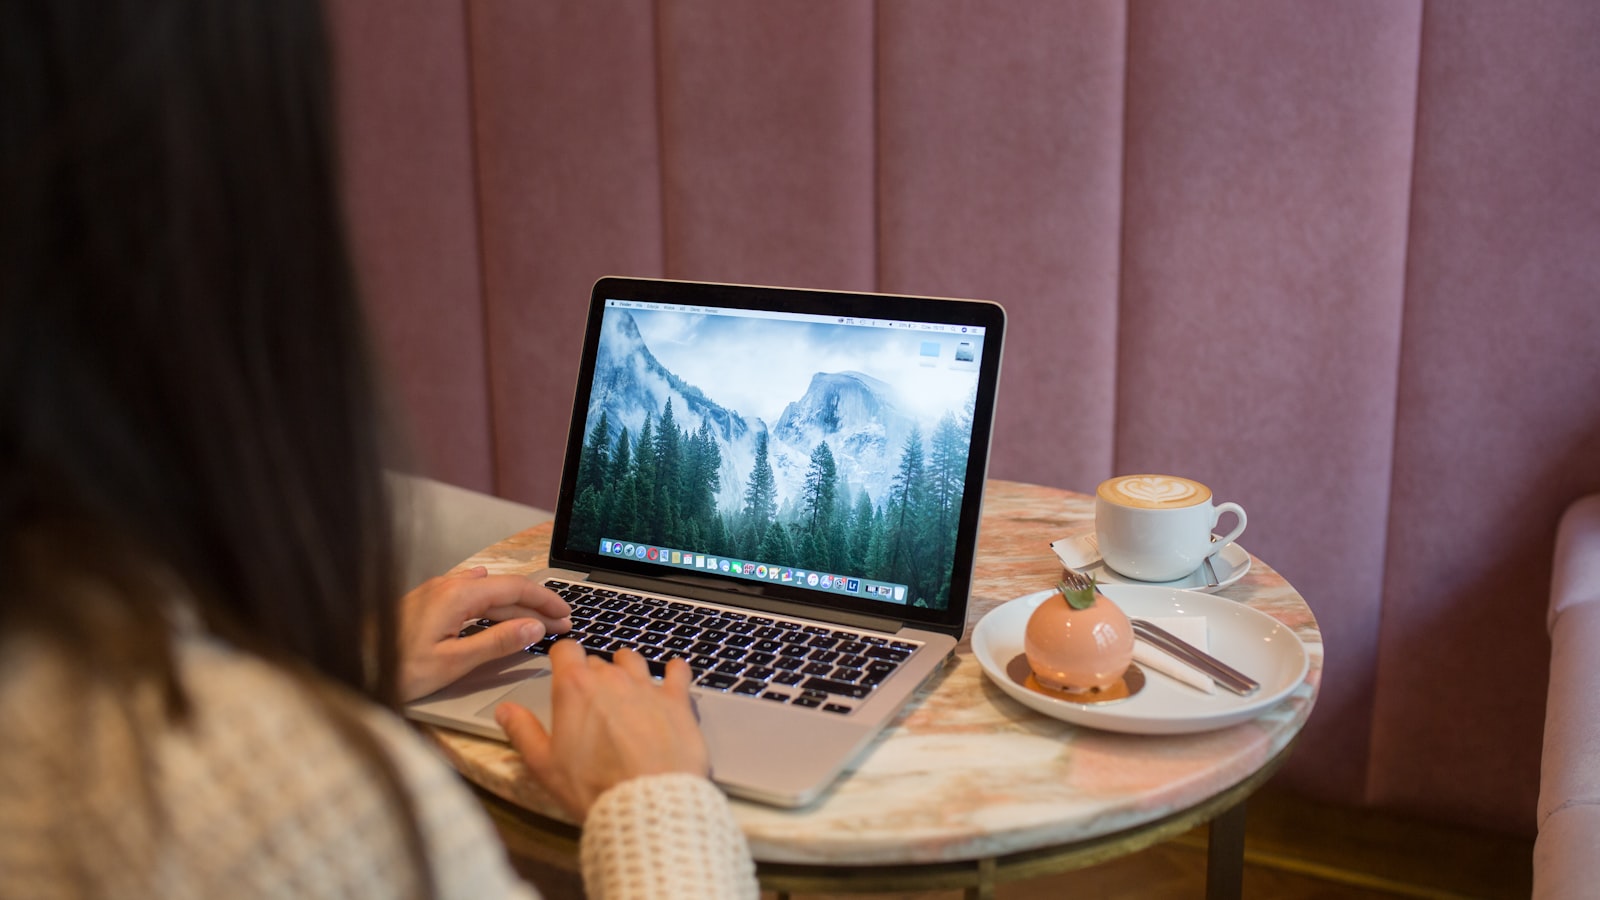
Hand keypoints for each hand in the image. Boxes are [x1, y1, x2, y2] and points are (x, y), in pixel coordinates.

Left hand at [398, 567, 570, 701]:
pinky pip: (470, 595)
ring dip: (515, 607)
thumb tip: (534, 627)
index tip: (566, 616)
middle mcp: (448, 587)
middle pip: (504, 590)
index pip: (515, 589)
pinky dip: (492, 603)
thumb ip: (496, 642)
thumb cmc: (395, 669)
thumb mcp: (453, 663)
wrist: (350, 665)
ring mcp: (436, 592)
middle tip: (560, 626)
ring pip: (487, 593)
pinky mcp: (427, 602)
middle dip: (535, 606)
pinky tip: (492, 598)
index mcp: (458, 596)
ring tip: (536, 622)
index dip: (545, 601)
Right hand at [496, 640, 708, 820]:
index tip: (562, 665)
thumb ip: (523, 731)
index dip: (563, 657)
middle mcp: (611, 678)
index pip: (566, 650)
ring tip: (626, 684)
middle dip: (592, 675)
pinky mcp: (677, 701)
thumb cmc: (592, 787)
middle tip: (591, 698)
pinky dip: (674, 671)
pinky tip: (674, 673)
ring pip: (634, 661)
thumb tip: (505, 710)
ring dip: (627, 668)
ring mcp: (647, 687)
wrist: (647, 803)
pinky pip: (678, 672)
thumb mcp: (544, 765)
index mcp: (575, 688)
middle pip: (598, 661)